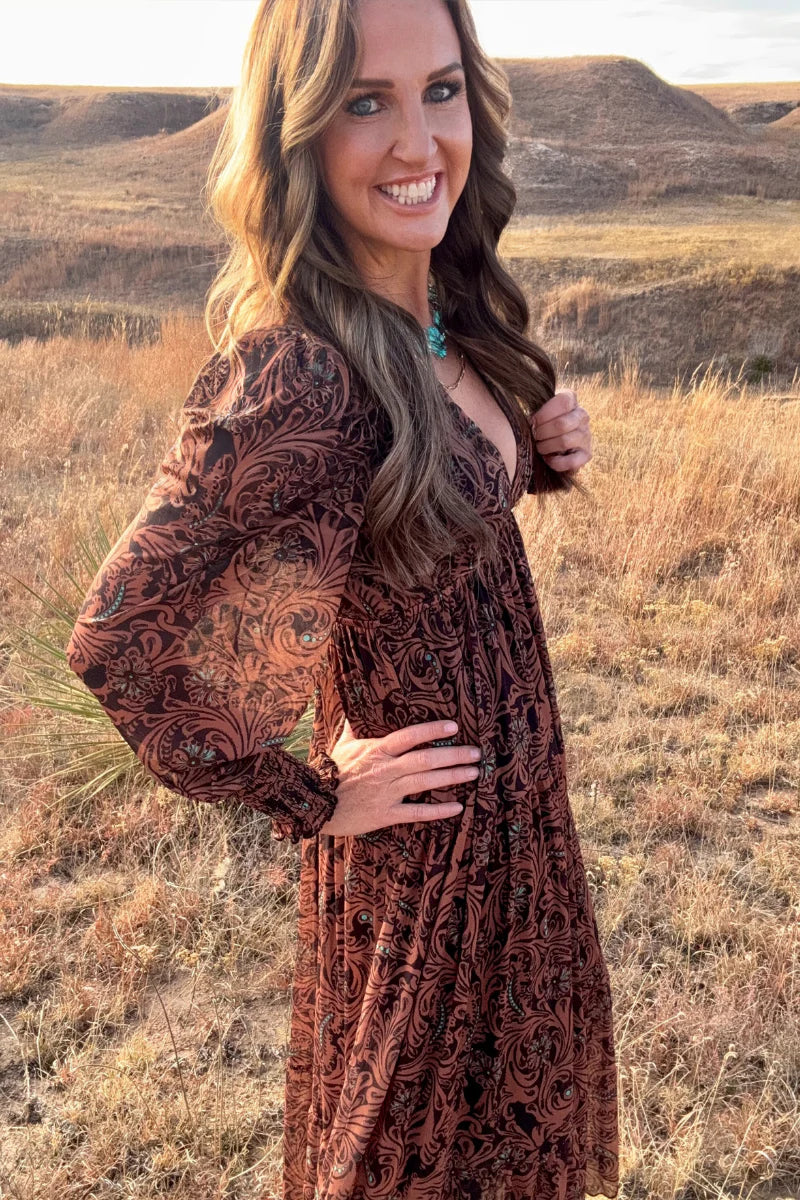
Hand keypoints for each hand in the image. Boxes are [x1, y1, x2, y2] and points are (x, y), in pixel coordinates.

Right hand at [318, 718, 479, 836]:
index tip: (454, 726)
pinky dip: (438, 811)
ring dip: (451, 776)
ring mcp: (386, 792)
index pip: (409, 735)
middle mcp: (385, 769)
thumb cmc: (329, 772)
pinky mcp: (385, 814)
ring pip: (425, 782)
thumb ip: (351, 727)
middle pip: (425, 759)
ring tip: (473, 772)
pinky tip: (458, 807)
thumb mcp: (341, 746)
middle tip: (476, 753)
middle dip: (454, 754)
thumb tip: (352, 708)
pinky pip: (416, 813)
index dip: (432, 730)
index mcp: (376, 750)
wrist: (314, 803)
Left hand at [531, 388, 590, 474]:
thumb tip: (521, 408)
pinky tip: (548, 459)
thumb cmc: (541, 424)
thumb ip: (533, 407)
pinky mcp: (587, 454)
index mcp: (571, 399)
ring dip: (546, 447)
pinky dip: (556, 462)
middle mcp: (582, 415)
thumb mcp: (538, 411)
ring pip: (565, 441)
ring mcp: (586, 435)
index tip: (532, 421)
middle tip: (534, 436)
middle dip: (542, 433)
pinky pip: (572, 461)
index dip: (544, 414)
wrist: (552, 445)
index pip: (563, 402)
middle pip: (562, 424)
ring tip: (539, 447)